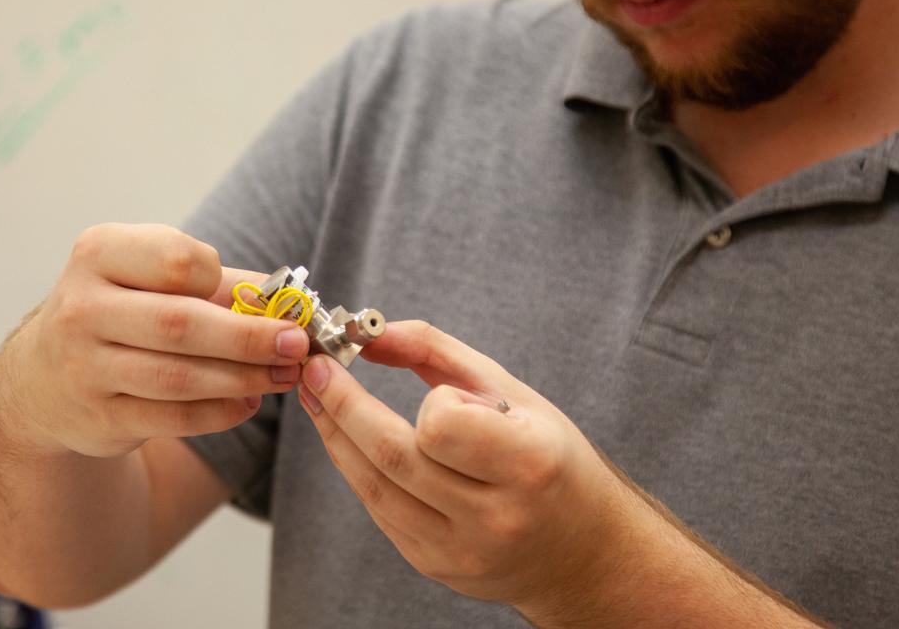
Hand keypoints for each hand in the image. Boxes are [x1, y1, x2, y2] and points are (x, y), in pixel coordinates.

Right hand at [0, 223, 309, 458]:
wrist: (43, 378)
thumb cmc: (118, 312)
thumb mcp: (149, 278)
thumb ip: (217, 283)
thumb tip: (289, 297)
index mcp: (99, 254)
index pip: (176, 260)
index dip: (224, 279)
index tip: (259, 296)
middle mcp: (83, 308)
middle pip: (182, 324)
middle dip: (250, 337)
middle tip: (297, 344)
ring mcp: (84, 367)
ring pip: (179, 377)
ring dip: (243, 378)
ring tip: (285, 375)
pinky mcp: (99, 417)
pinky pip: (173, 418)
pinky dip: (220, 413)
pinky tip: (249, 403)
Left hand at [295, 320, 631, 620]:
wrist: (582, 551)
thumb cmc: (551, 458)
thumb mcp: (512, 392)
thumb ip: (437, 352)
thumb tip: (369, 330)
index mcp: (529, 464)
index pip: (444, 425)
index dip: (429, 401)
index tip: (434, 389)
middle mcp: (496, 516)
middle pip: (393, 456)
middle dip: (342, 406)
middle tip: (315, 370)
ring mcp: (462, 551)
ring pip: (375, 488)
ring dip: (337, 438)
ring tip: (318, 399)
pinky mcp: (436, 567)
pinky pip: (382, 512)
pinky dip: (360, 471)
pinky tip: (350, 441)